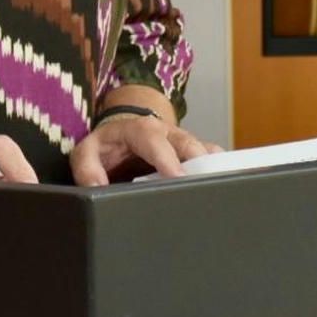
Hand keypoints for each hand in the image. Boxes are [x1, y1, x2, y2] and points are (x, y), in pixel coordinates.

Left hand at [69, 113, 221, 186]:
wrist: (119, 139)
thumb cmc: (105, 148)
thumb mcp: (87, 153)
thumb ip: (87, 168)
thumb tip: (97, 186)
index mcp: (138, 129)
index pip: (153, 140)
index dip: (167, 158)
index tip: (178, 177)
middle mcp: (166, 131)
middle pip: (187, 143)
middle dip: (199, 162)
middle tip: (207, 186)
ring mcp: (182, 142)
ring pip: (204, 150)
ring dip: (214, 167)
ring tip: (226, 187)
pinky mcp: (192, 154)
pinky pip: (212, 158)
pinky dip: (221, 170)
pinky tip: (229, 186)